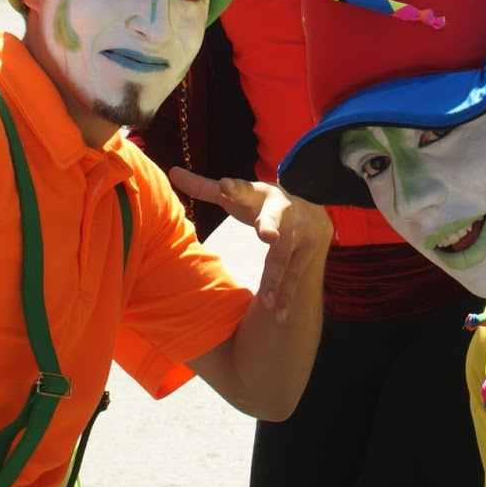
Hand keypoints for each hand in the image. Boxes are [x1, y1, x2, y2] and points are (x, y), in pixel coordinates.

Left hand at [170, 168, 330, 319]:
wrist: (313, 206)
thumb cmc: (261, 202)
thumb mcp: (239, 193)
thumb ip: (205, 187)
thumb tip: (172, 172)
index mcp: (257, 194)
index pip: (242, 189)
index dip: (234, 188)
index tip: (225, 184)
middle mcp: (280, 211)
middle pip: (273, 222)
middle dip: (270, 227)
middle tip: (267, 235)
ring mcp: (297, 233)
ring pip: (284, 257)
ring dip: (276, 279)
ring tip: (267, 302)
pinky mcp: (308, 252)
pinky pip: (295, 276)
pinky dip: (287, 296)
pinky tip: (278, 314)